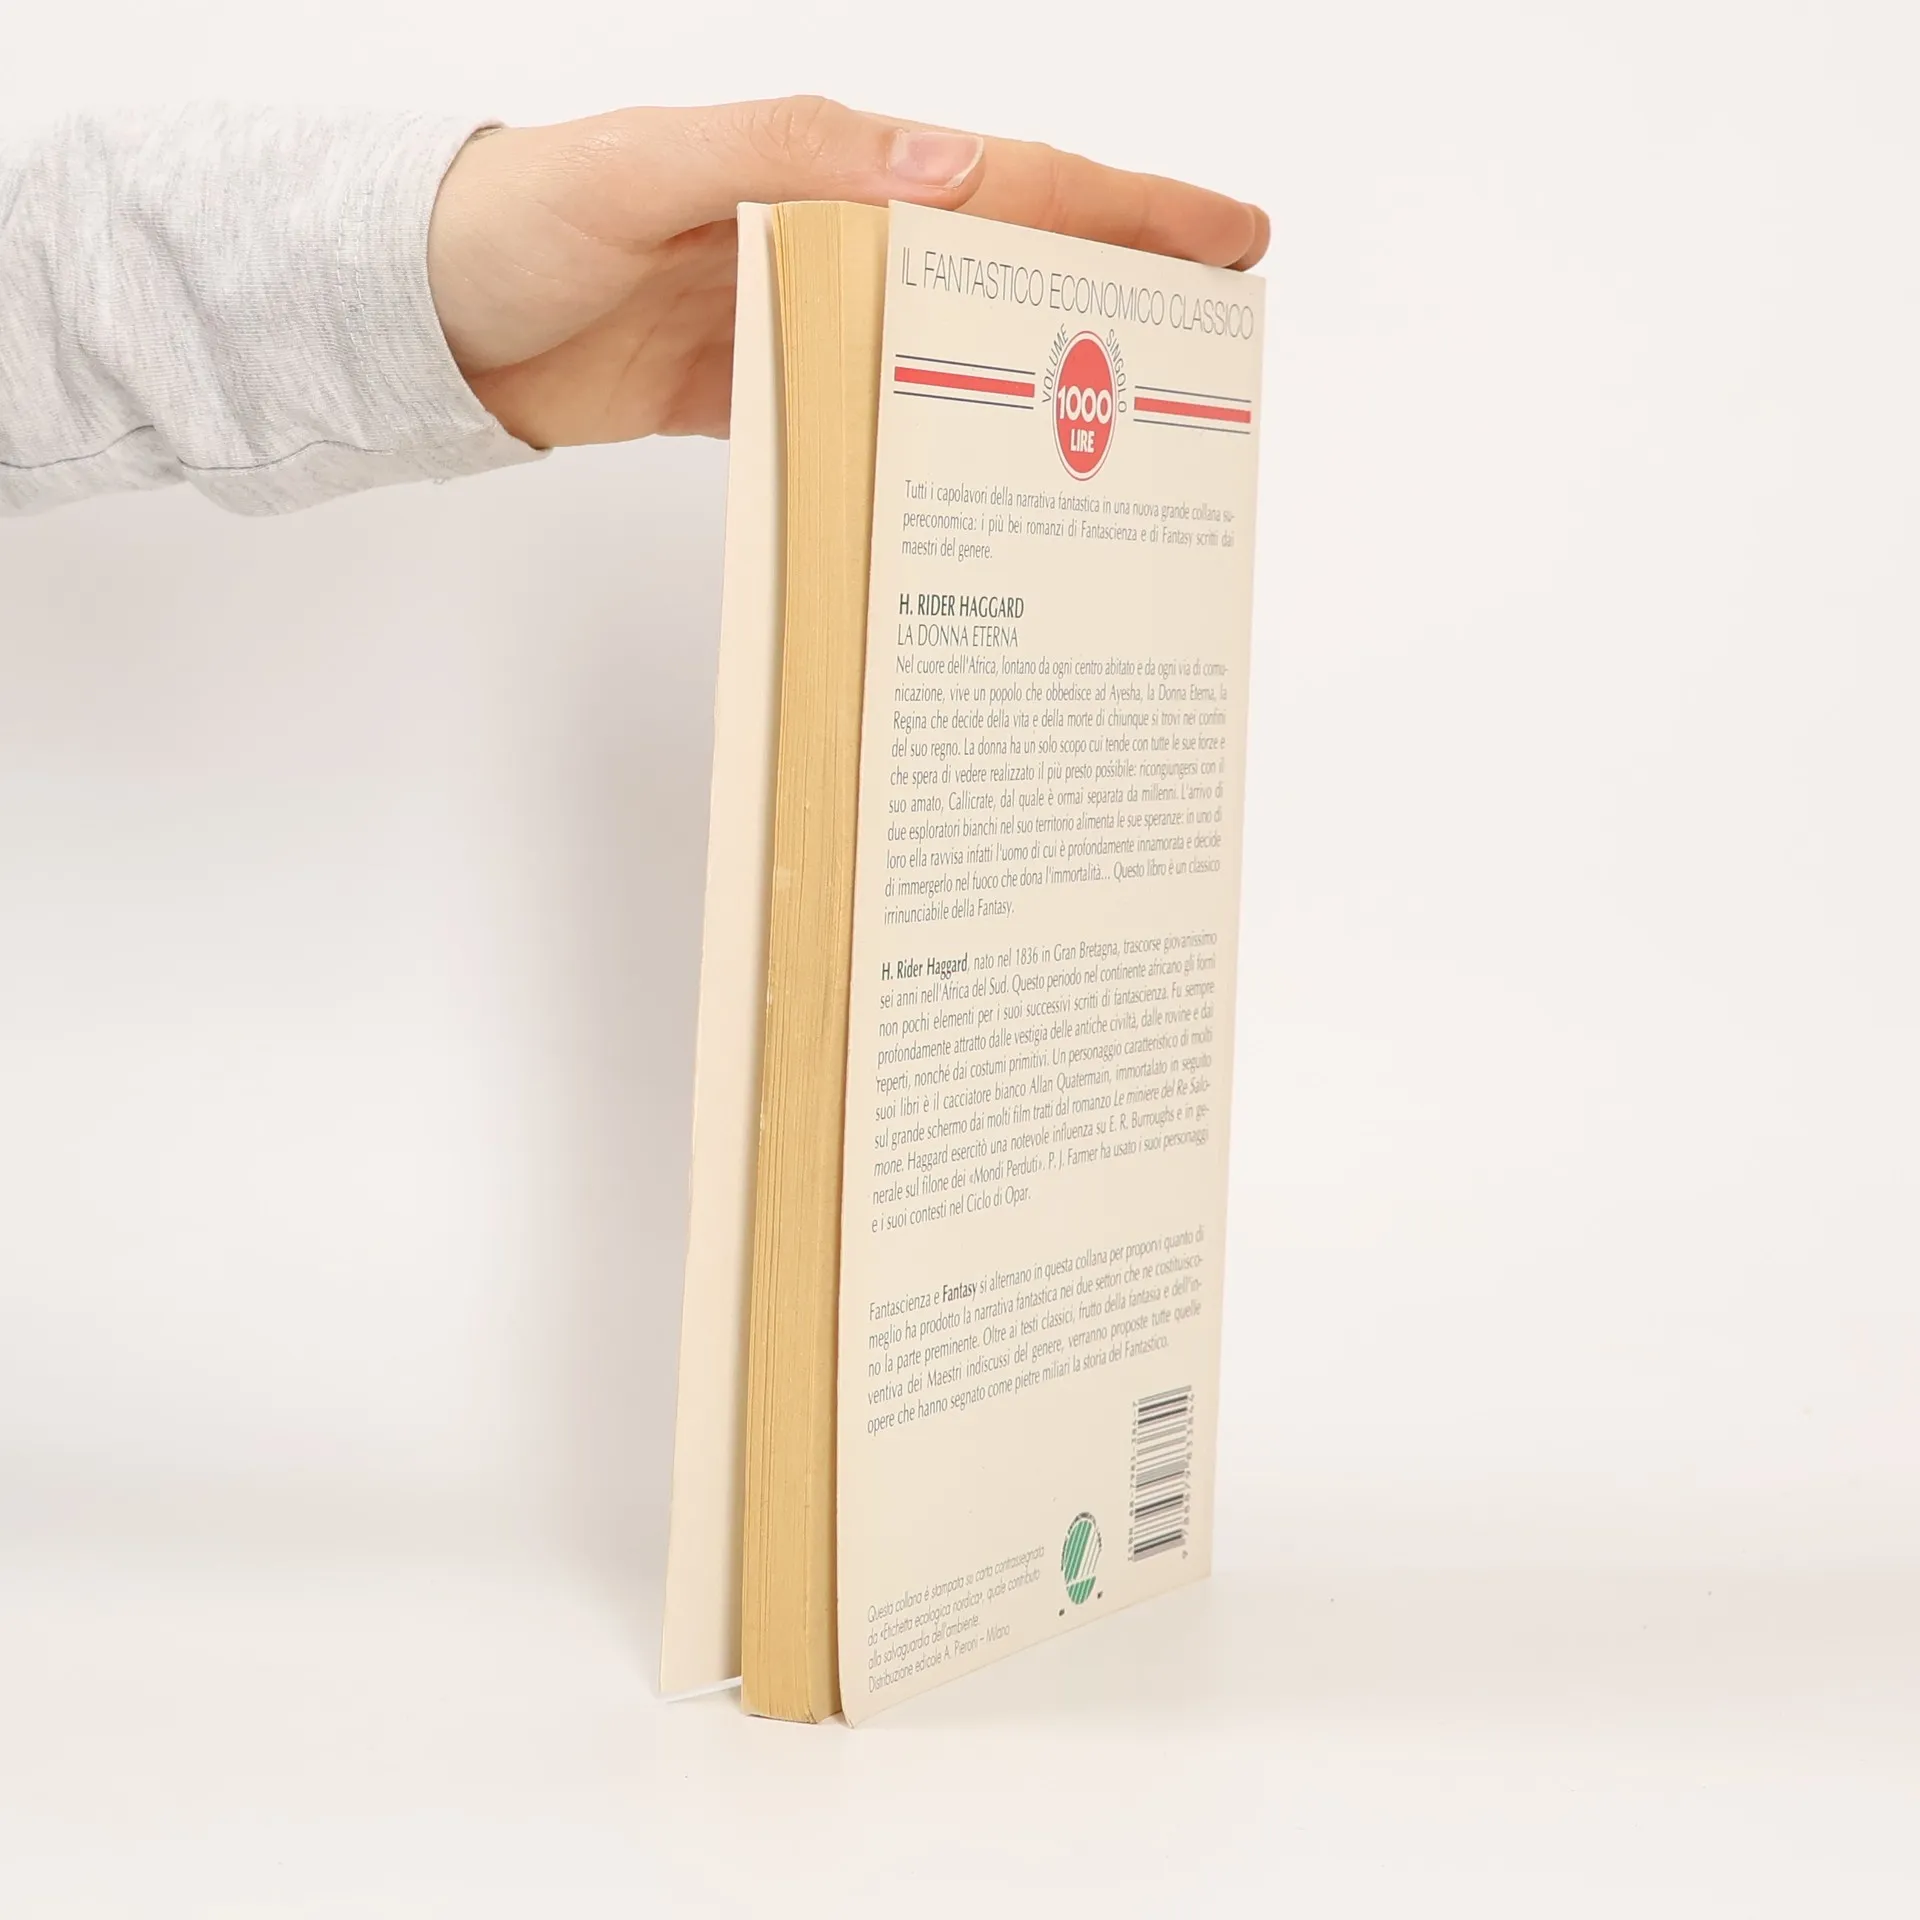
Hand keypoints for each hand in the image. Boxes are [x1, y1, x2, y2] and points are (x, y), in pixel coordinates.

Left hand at [425, 97, 1267, 448]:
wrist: (429, 311)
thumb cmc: (518, 218)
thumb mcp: (648, 166)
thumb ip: (788, 156)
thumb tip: (950, 169)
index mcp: (826, 173)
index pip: (1007, 183)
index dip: (1124, 209)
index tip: (1228, 238)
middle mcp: (832, 243)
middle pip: (1005, 267)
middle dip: (1116, 295)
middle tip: (1213, 344)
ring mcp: (804, 322)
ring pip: (951, 349)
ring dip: (1039, 380)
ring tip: (1128, 430)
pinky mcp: (764, 394)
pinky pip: (870, 419)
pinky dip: (930, 446)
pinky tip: (981, 488)